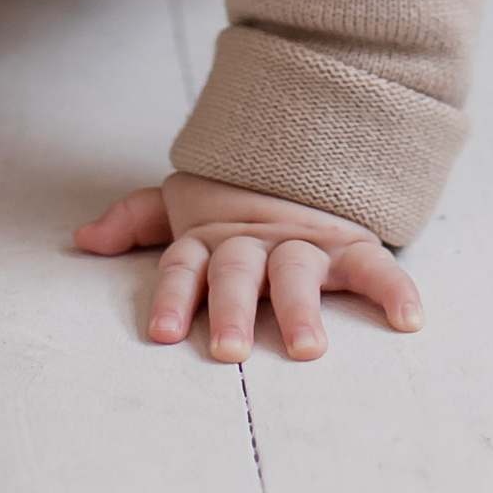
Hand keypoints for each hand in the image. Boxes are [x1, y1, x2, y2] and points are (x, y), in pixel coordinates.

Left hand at [74, 171, 422, 360]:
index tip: (165, 335)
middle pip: (238, 273)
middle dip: (232, 310)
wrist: (305, 140)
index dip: (174, 297)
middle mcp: (255, 240)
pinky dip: (393, 289)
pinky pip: (373, 265)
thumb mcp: (184, 202)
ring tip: (305, 346)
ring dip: (299, 308)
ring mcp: (303, 241)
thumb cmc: (235, 194)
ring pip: (297, 272)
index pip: (185, 265)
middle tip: (229, 352)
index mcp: (213, 235)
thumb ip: (138, 219)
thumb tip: (83, 239)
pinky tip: (409, 319)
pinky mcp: (348, 243)